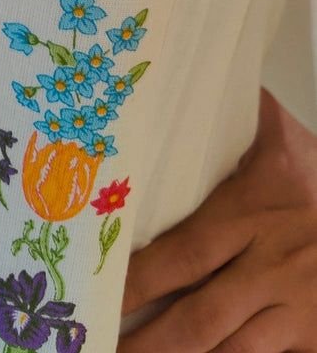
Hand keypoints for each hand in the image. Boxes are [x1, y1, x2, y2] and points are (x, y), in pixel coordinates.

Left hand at [118, 89, 316, 352]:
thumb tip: (203, 68)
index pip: (183, 254)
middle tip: (101, 349)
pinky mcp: (313, 339)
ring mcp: (295, 311)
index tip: (98, 292)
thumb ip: (244, 113)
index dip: (138, 280)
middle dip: (147, 342)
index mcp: (252, 215)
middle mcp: (270, 268)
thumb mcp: (285, 144)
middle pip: (198, 317)